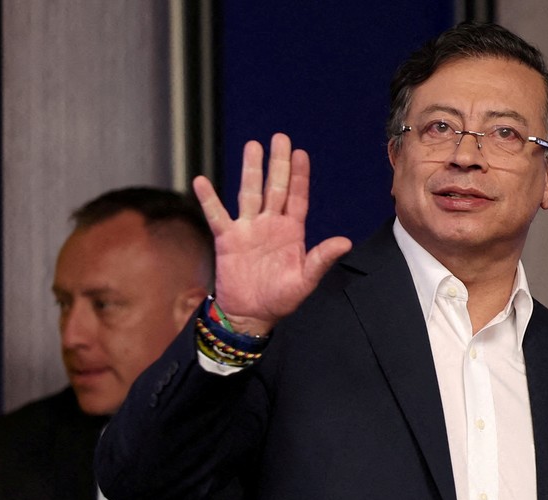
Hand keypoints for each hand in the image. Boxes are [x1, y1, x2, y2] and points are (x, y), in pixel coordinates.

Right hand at [193, 133, 352, 335]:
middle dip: (278, 163)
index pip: (297, 197)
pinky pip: (217, 215)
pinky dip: (209, 199)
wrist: (251, 314)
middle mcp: (270, 224)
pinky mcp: (227, 239)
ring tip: (253, 145)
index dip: (299, 176)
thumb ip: (321, 259)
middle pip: (275, 187)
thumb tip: (345, 242)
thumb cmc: (281, 299)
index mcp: (291, 231)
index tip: (301, 153)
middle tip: (280, 138)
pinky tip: (201, 181)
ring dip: (251, 170)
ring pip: (249, 193)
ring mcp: (248, 229)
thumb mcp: (305, 280)